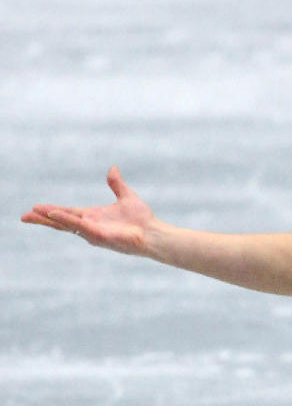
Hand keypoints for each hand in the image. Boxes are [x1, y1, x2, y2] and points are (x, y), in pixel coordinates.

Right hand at [21, 168, 156, 255]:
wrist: (153, 233)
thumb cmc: (142, 220)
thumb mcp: (126, 196)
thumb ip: (117, 184)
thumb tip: (113, 169)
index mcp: (93, 217)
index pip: (67, 213)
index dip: (52, 210)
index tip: (36, 207)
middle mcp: (90, 226)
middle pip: (61, 222)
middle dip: (43, 219)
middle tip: (24, 216)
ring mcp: (93, 232)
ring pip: (66, 225)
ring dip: (50, 219)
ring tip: (32, 215)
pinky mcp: (99, 236)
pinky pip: (79, 226)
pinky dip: (66, 220)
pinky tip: (54, 214)